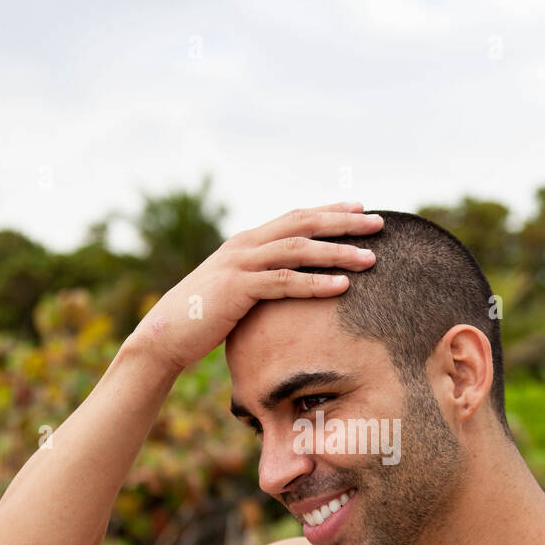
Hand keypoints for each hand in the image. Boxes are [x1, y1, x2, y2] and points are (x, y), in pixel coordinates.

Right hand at [125, 202, 382, 372]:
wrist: (165, 336)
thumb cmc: (204, 319)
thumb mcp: (239, 294)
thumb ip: (263, 282)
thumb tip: (291, 288)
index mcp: (248, 242)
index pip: (296, 218)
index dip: (330, 210)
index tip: (362, 208)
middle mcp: (245, 244)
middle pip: (303, 224)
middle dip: (344, 222)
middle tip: (379, 223)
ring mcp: (240, 264)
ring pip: (298, 249)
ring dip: (338, 252)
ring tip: (371, 257)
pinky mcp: (237, 288)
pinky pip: (283, 282)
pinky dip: (315, 283)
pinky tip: (343, 286)